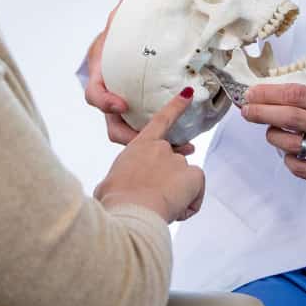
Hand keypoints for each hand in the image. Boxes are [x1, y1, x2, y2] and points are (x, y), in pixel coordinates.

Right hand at [85, 0, 194, 153]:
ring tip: (181, 149)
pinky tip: (187, 144)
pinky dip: (163, 140)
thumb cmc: (121, 34)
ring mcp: (124, 110)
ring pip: (131, 135)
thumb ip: (130, 2)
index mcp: (103, 74)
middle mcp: (110, 96)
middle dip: (132, 138)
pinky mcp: (139, 116)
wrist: (123, 48)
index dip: (105, 101)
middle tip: (158, 143)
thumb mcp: (124, 17)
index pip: (94, 94)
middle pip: (112, 125)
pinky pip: (146, 133)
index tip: (122, 103)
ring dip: (153, 145)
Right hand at [95, 94, 205, 222]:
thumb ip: (119, 178)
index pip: (161, 120)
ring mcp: (178, 159)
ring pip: (184, 181)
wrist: (130, 210)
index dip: (176, 106)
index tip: (188, 94)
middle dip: (170, 180)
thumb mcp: (109, 184)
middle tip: (156, 198)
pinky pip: (196, 192)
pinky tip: (175, 210)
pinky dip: (189, 204)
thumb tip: (114, 186)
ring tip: (161, 208)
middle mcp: (161, 148)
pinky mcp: (193, 174)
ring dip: (177, 195)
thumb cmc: (114, 199)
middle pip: (173, 164)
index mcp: (140, 145)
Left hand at [240, 83, 305, 195]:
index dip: (270, 94)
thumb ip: (304, 100)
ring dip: (274, 137)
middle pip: (293, 118)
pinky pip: (298, 167)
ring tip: (273, 133)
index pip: (298, 94)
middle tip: (247, 111)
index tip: (251, 94)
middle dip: (263, 113)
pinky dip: (287, 158)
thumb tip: (261, 96)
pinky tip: (292, 153)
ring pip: (292, 145)